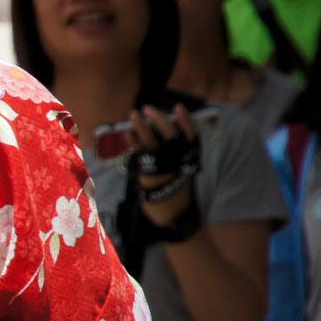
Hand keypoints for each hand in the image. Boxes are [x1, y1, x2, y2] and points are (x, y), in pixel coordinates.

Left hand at [131, 104, 198, 227]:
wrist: (172, 213)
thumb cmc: (175, 187)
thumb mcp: (181, 168)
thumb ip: (174, 150)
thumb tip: (159, 128)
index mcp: (190, 159)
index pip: (192, 136)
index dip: (186, 121)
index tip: (178, 107)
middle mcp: (179, 162)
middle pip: (171, 136)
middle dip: (159, 120)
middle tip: (148, 108)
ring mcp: (164, 168)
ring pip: (153, 143)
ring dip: (142, 127)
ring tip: (133, 114)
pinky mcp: (149, 175)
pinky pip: (140, 154)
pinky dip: (133, 142)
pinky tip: (127, 132)